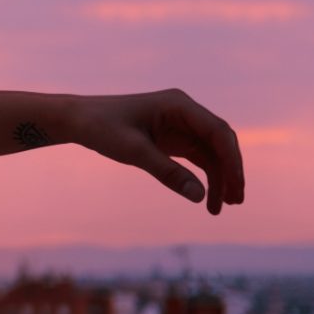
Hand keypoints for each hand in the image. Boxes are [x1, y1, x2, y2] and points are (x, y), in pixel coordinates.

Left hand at [63, 89, 245, 215]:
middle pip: (220, 144)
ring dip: (219, 179)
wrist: (77, 120)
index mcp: (179, 105)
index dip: (232, 160)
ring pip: (211, 154)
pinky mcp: (172, 139)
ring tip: (220, 208)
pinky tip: (207, 198)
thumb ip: (167, 173)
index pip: (218, 132)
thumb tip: (200, 196)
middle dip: (230, 172)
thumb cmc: (101, 127)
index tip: (236, 186)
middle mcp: (185, 112)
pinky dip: (204, 178)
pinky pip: (197, 159)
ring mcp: (180, 126)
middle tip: (235, 202)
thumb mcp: (133, 151)